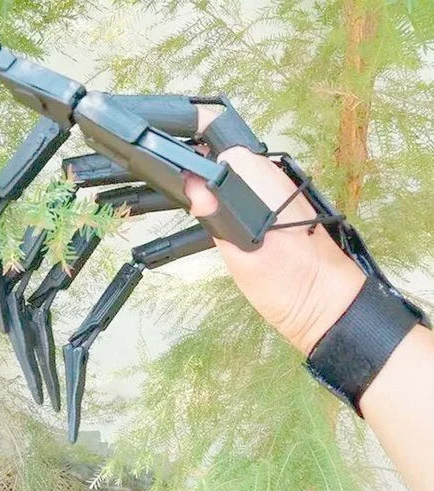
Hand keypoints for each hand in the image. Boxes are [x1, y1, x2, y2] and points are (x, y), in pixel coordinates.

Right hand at [185, 108, 365, 354]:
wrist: (327, 304)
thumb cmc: (290, 285)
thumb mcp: (244, 257)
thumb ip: (218, 219)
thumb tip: (194, 187)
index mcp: (267, 184)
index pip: (223, 154)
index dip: (200, 171)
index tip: (193, 198)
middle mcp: (277, 179)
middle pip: (231, 162)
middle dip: (212, 183)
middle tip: (209, 218)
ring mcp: (283, 191)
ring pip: (241, 177)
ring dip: (225, 195)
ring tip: (224, 227)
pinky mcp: (285, 205)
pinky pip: (253, 192)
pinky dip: (239, 205)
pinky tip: (240, 230)